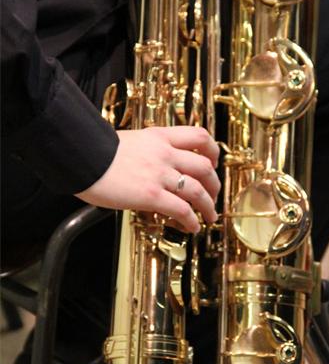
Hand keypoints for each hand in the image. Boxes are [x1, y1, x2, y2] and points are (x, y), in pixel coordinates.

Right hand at [76, 126, 220, 232]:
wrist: (80, 156)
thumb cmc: (94, 151)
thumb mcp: (129, 141)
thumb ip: (147, 151)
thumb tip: (153, 167)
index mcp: (159, 137)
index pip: (199, 136)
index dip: (213, 151)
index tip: (213, 162)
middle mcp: (164, 154)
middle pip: (205, 166)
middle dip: (214, 184)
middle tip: (213, 194)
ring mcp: (159, 174)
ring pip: (198, 190)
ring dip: (208, 206)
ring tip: (209, 216)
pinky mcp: (151, 195)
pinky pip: (181, 209)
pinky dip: (191, 220)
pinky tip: (192, 227)